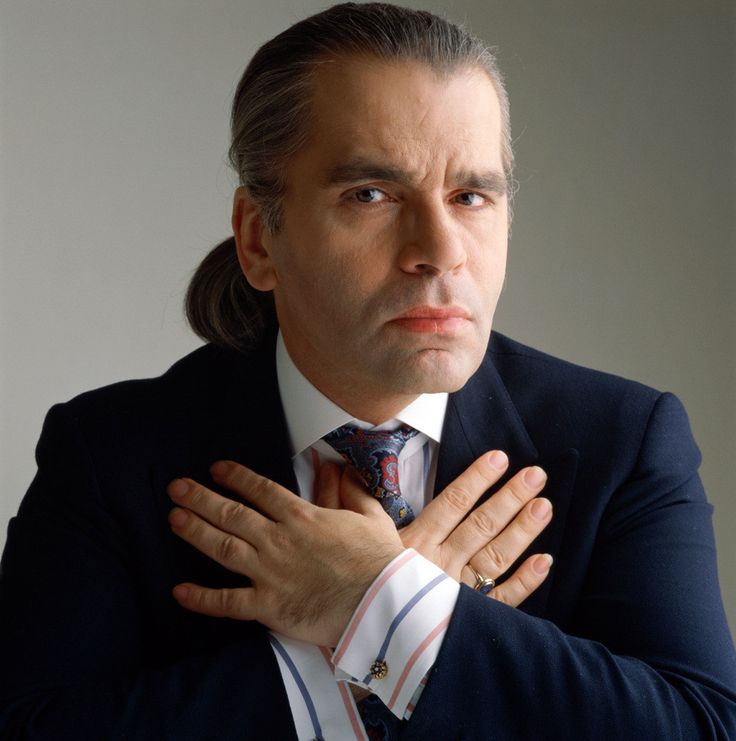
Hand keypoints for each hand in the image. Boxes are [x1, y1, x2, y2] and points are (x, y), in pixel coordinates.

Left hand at [167, 461, 403, 645]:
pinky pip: (228, 602)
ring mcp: (270, 573)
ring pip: (224, 548)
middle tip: (176, 488)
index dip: (236, 477)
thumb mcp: (370, 515)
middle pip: (232, 514)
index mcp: (302, 517)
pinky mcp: (268, 606)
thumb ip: (349, 490)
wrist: (382, 603)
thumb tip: (337, 467)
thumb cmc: (379, 560)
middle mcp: (279, 540)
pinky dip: (202, 598)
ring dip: (196, 533)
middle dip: (201, 498)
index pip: (261, 490)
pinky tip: (179, 592)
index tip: (216, 469)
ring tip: (173, 519)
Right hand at [317, 451, 552, 606]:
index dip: (477, 479)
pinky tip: (544, 562)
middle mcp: (440, 563)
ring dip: (522, 530)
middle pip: (481, 525)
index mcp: (415, 542)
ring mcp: (456, 591)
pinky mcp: (465, 618)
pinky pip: (500, 601)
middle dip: (510, 498)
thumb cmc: (353, 585)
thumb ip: (341, 502)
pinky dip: (524, 583)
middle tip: (536, 475)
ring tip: (545, 505)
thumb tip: (333, 466)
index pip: (452, 503)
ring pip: (496, 557)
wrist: (359, 640)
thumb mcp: (346, 539)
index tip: (500, 459)